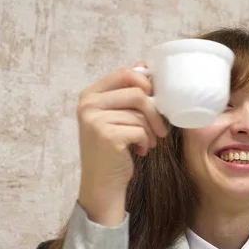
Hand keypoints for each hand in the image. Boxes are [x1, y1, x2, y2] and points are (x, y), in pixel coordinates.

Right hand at [76, 62, 167, 225]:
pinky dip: (146, 141)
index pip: (124, 73)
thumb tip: (143, 65)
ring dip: (151, 130)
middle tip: (160, 129)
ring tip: (148, 142)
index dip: (145, 83)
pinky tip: (141, 150)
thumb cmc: (113, 149)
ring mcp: (94, 119)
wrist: (102, 184)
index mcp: (90, 95)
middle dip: (155, 112)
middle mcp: (88, 104)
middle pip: (137, 93)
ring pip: (140, 114)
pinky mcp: (107, 135)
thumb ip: (126, 92)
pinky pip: (140, 129)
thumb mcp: (116, 116)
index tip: (154, 99)